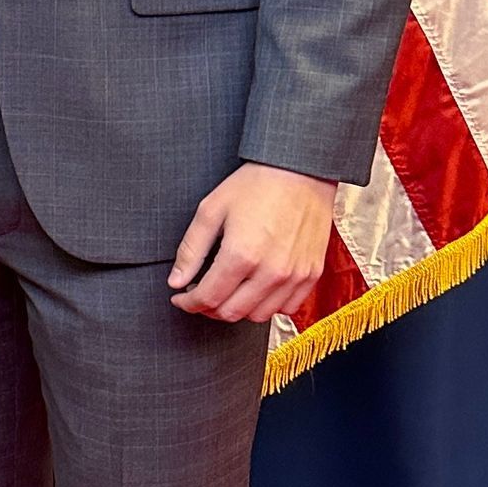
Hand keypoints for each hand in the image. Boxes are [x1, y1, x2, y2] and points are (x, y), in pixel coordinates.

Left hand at [169, 161, 335, 323]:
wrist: (301, 171)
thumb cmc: (256, 185)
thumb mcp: (212, 210)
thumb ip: (191, 250)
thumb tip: (176, 281)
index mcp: (242, 255)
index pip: (208, 298)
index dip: (188, 303)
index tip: (181, 298)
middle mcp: (271, 272)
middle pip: (231, 313)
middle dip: (208, 308)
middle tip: (200, 294)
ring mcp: (295, 276)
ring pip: (258, 315)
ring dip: (237, 310)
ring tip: (227, 291)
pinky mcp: (311, 274)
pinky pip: (287, 308)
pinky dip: (268, 305)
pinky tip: (256, 289)